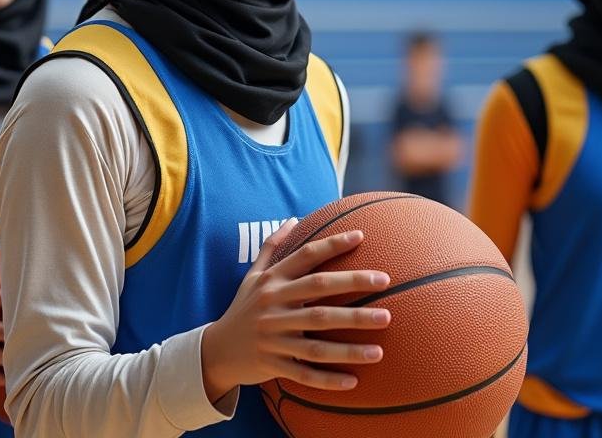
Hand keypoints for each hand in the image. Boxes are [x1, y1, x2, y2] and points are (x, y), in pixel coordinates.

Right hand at [200, 221, 391, 401]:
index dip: (332, 244)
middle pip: (318, 291)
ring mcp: (273, 338)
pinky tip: (354, 381)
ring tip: (381, 349)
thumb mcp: (251, 277)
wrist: (215, 351)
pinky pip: (304, 373)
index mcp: (271, 282)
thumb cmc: (243, 310)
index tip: (361, 236)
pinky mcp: (273, 365)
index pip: (305, 256)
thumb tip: (292, 219)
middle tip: (386, 282)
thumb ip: (271, 248)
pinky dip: (327, 379)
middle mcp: (272, 306)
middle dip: (353, 284)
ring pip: (316, 341)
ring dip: (349, 346)